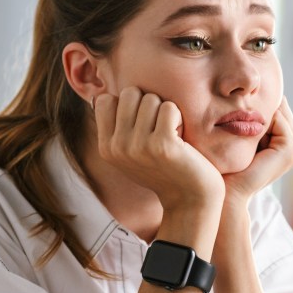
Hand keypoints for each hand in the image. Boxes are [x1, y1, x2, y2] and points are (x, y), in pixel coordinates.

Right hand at [94, 87, 224, 211]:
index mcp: (106, 148)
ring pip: (150, 98)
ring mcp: (138, 146)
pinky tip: (181, 137)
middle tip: (159, 127)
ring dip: (166, 111)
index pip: (105, 100)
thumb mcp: (131, 152)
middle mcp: (117, 147)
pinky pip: (169, 108)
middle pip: (129, 93)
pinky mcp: (162, 145)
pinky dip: (179, 117)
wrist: (190, 199)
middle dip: (148, 103)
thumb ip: (117, 127)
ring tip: (171, 133)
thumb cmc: (164, 169)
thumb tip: (103, 95)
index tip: (141, 123)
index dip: (128, 104)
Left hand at [222, 97, 292, 207]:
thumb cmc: (227, 168)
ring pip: (279, 113)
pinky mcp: (290, 151)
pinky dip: (263, 117)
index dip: (259, 103)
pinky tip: (244, 121)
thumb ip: (250, 121)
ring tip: (239, 110)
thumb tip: (244, 93)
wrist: (227, 192)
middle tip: (240, 97)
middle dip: (262, 103)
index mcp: (285, 145)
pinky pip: (279, 120)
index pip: (277, 112)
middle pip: (280, 111)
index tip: (239, 98)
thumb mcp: (241, 139)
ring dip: (260, 110)